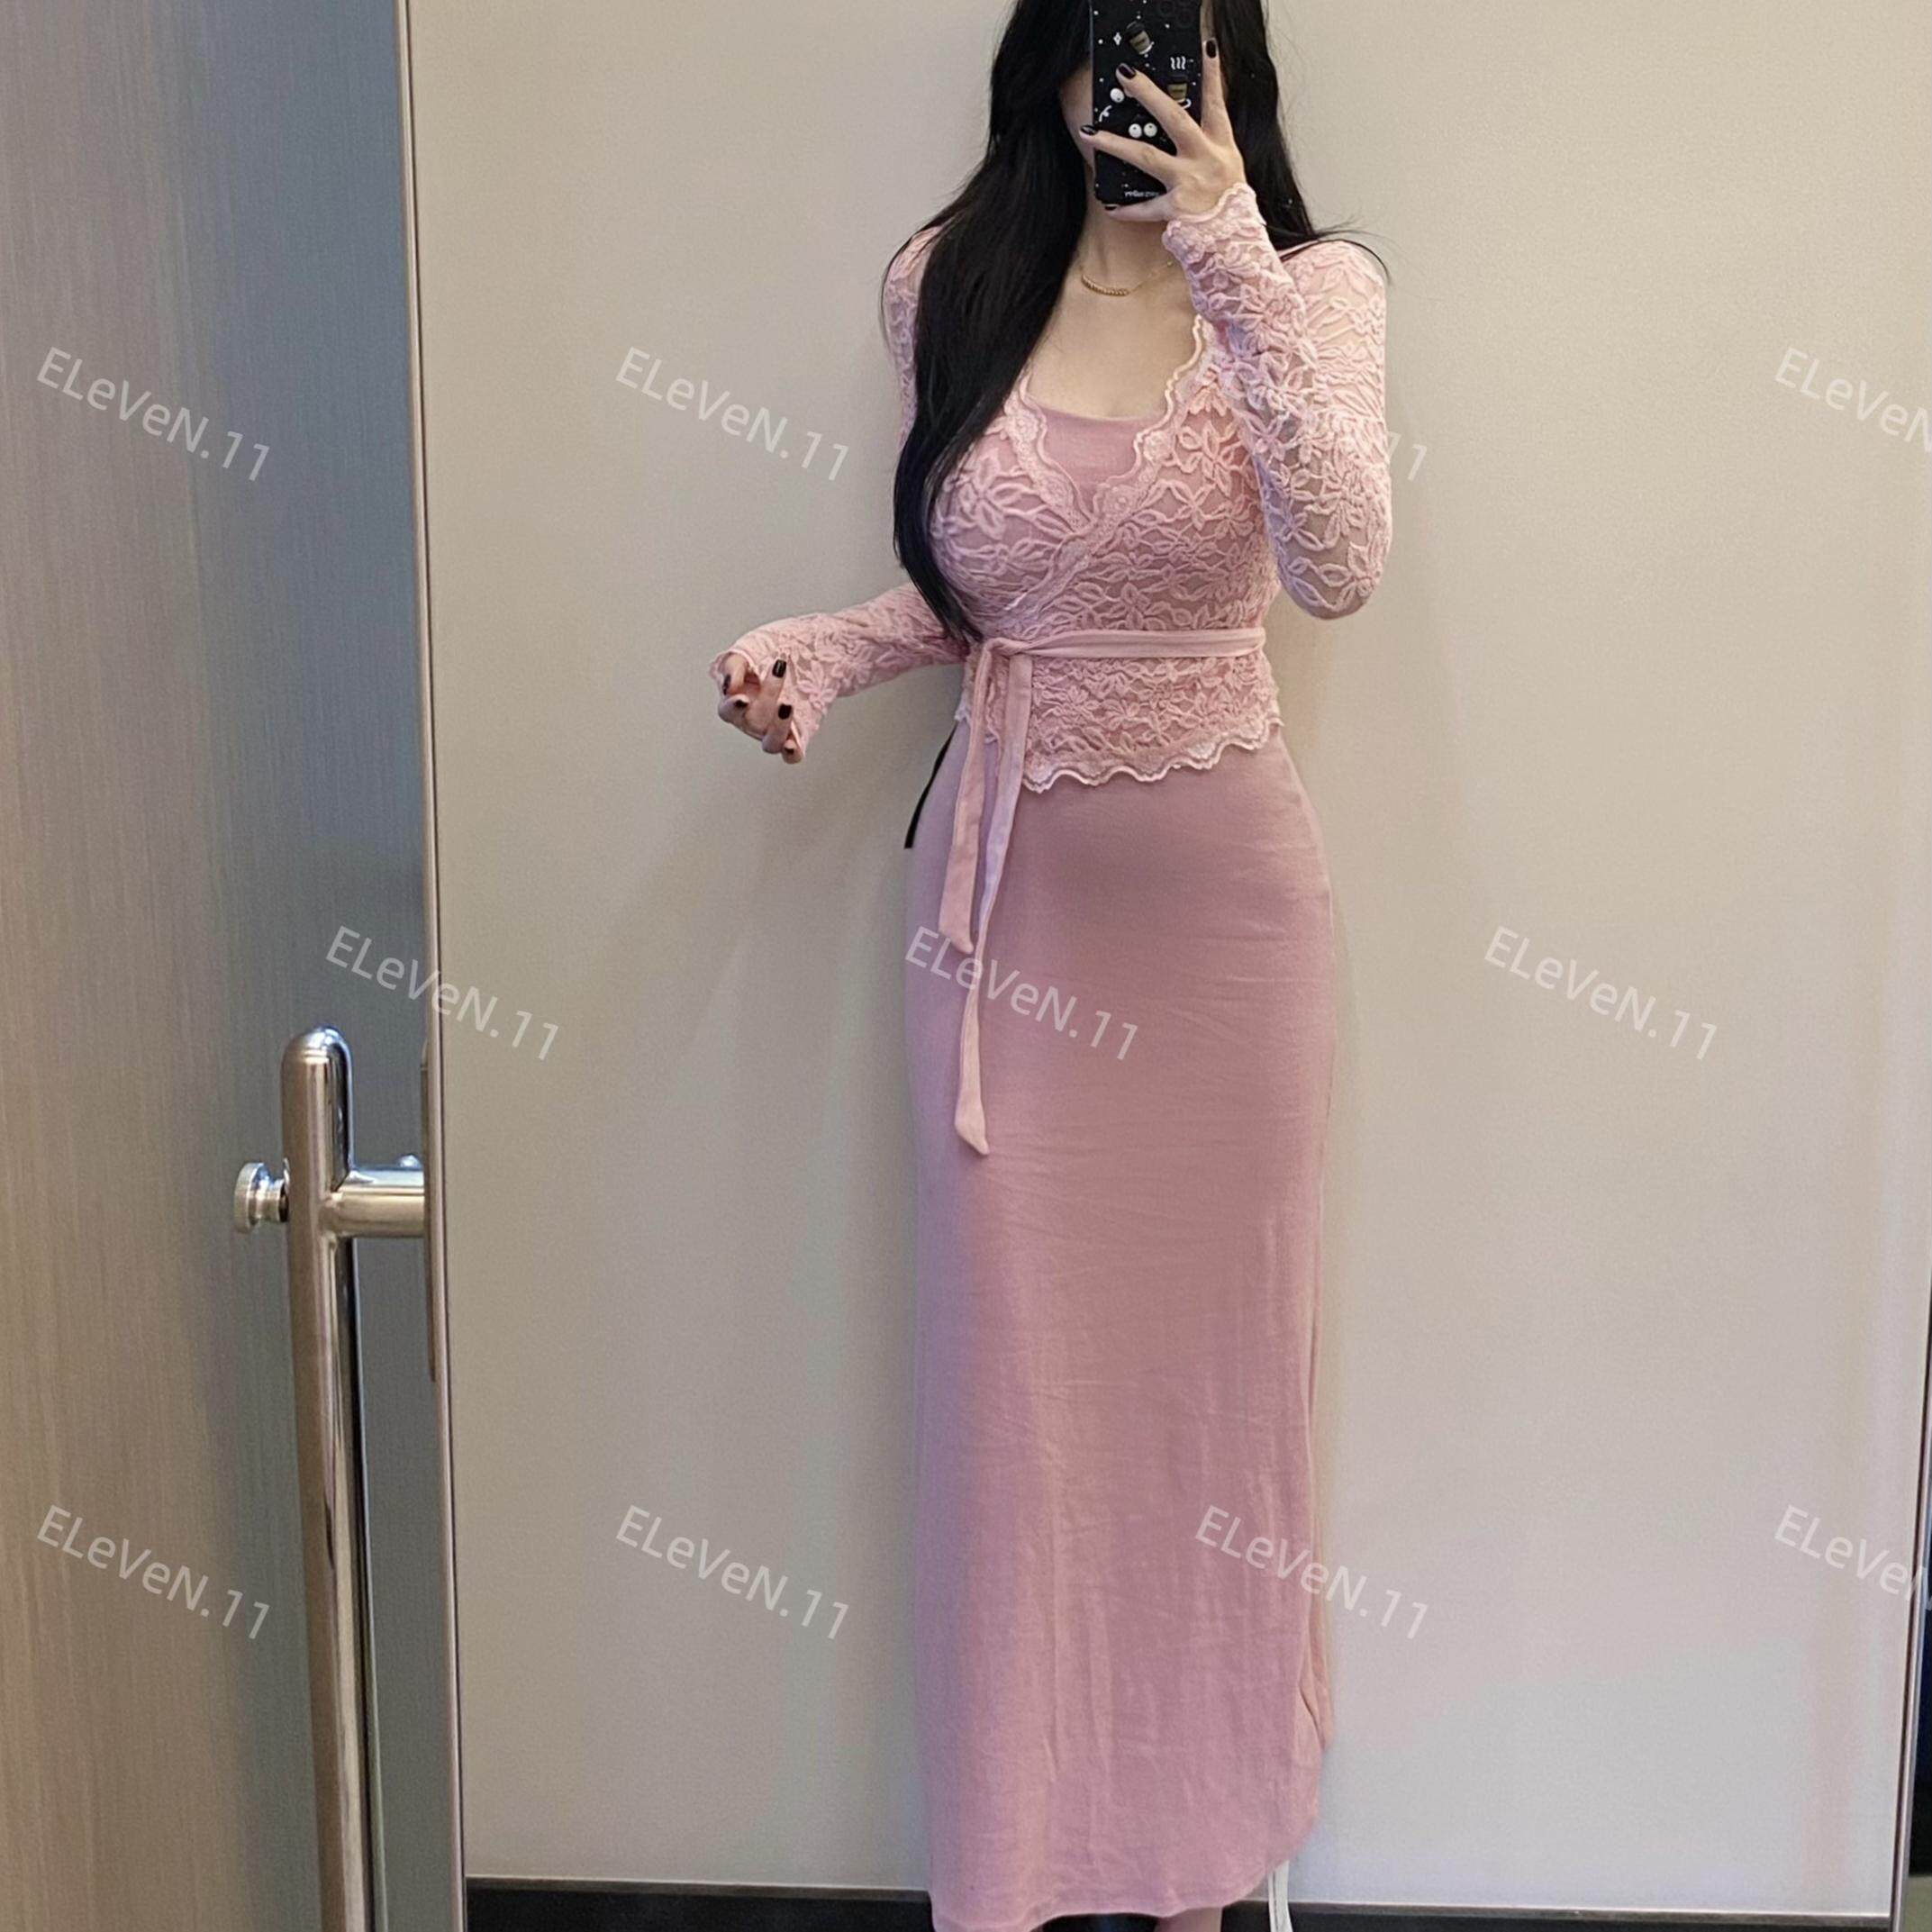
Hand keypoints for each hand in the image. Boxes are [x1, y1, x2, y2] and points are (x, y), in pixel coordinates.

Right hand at [716, 650, 802, 762]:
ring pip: (770, 743)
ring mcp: (772, 731)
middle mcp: (752, 721)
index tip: (743, 698)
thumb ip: (733, 666)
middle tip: (779, 672)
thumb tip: (729, 686)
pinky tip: (792, 745)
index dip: (733, 707)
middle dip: (766, 697)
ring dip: (778, 727)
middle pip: (753, 722)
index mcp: (735, 703)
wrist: (800, 653)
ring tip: (787, 705)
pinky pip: (791, 755)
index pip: (727, 711)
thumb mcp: (746, 650)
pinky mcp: (794, 737)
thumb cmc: (766, 654)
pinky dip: (791, 753)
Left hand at [1080, 39, 1244, 222]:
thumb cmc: (1232, 208)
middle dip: (1148, 94)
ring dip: (1115, 144)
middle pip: (1174, 118)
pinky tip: (1111, 207)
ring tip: (1091, 133)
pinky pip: (1145, 208)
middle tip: (1127, 76)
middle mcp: (1205, 159)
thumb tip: (1185, 129)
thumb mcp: (1230, 170)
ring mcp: (1189, 182)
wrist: (1238, 245)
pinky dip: (1128, 210)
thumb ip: (1210, 147)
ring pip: (1146, 156)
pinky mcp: (1176, 209)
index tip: (1205, 49)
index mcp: (1222, 147)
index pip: (1217, 104)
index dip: (1212, 75)